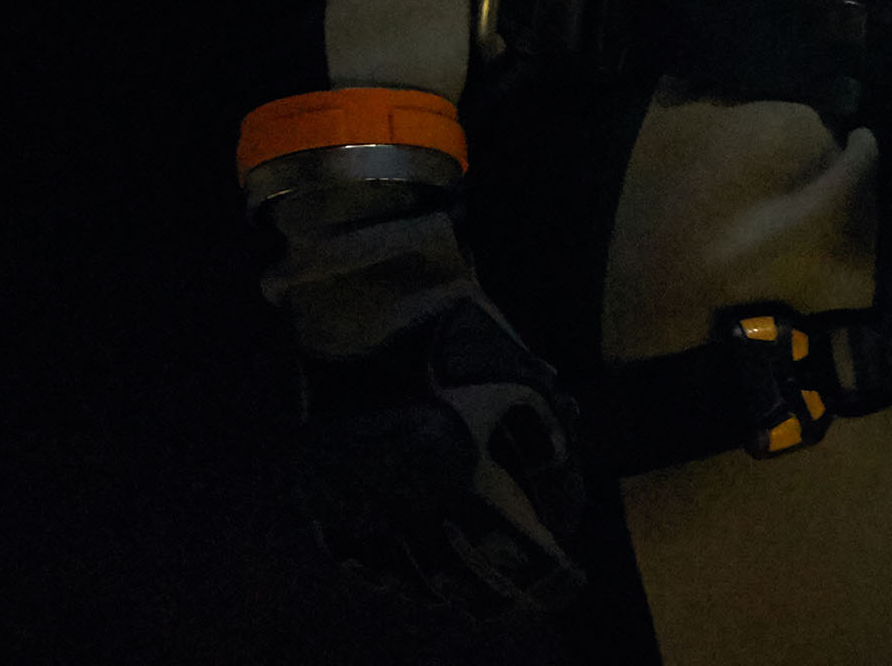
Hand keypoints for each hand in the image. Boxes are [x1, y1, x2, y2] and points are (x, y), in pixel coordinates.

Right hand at [292, 294, 588, 619]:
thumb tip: (563, 512)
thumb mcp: (529, 381)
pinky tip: (407, 572)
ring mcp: (359, 500)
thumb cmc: (461, 332)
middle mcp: (407, 500)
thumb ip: (555, 450)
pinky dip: (384, 572)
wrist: (371, 297)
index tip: (569, 575)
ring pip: (406, 580)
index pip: (518, 558)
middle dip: (502, 593)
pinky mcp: (322, 491)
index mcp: (463, 474)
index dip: (551, 577)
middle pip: (462, 582)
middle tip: (522, 590)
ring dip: (446, 589)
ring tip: (471, 585)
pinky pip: (352, 555)